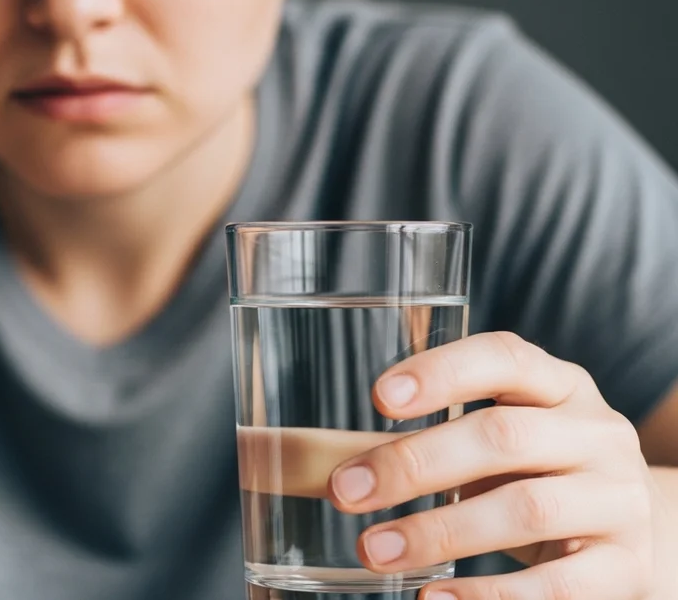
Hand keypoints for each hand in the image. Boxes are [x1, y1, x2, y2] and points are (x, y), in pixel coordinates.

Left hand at [328, 331, 661, 598]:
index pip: (505, 358)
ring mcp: (618, 499)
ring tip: (373, 550)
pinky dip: (491, 595)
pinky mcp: (628, 567)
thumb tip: (302, 461)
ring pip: (527, 508)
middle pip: (503, 437)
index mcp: (558, 386)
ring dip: (439, 533)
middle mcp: (595, 433)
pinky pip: (557, 585)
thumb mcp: (497, 443)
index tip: (378, 396)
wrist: (633, 536)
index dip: (443, 372)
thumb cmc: (535, 476)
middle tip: (344, 493)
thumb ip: (424, 439)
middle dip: (414, 464)